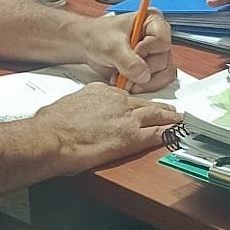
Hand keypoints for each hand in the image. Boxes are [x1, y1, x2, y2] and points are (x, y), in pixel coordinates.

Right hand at [35, 82, 182, 172]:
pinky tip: (177, 134)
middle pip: (143, 102)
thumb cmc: (52, 125)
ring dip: (169, 117)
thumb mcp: (66, 106)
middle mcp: (117, 101)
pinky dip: (170, 133)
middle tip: (168, 109)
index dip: (131, 104)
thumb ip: (78, 108)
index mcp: (100, 91)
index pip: (122, 96)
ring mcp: (127, 118)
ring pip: (156, 114)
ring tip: (178, 119)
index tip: (135, 107)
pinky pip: (158, 134)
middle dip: (157, 106)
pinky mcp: (133, 136)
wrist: (53, 138)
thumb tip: (74, 116)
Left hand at [82, 11, 177, 93]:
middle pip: (164, 60)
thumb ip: (128, 61)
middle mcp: (158, 37)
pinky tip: (128, 82)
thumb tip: (143, 76)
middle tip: (124, 72)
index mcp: (152, 21)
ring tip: (125, 79)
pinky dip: (144, 86)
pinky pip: (159, 81)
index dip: (146, 51)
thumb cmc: (98, 36)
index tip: (131, 53)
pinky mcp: (153, 68)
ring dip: (144, 81)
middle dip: (143, 71)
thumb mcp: (111, 47)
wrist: (88, 45)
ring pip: (164, 73)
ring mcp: (157, 53)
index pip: (162, 41)